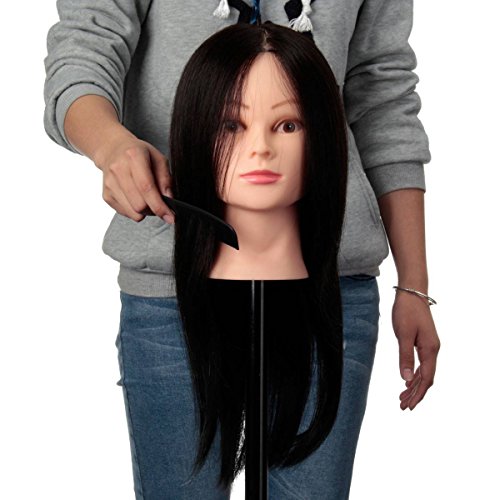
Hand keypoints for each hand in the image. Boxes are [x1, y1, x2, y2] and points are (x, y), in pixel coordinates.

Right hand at [96, 133, 174, 223]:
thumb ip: (166, 179)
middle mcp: (118, 169)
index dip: (159, 206)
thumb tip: (169, 199)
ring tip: (148, 200)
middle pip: (139, 204)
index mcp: (134, 156)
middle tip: (159, 203)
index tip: (169, 217)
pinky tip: (136, 198)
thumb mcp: (158, 159)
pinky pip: (125, 213)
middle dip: (153, 209)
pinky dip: (135, 211)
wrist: (113, 150)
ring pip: (132, 212)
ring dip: (145, 212)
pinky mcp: (106, 195)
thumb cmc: (139, 154)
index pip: (146, 188)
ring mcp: (110, 184)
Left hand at [392, 290, 439, 410]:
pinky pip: (421, 364)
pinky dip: (414, 375)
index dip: (417, 394)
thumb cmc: (406, 311)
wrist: (412, 292)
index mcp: (430, 350)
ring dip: (414, 386)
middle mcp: (433, 350)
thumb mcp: (403, 334)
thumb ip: (405, 357)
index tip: (407, 406)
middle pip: (426, 378)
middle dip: (415, 394)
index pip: (426, 378)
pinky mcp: (423, 342)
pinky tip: (407, 381)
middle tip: (403, 407)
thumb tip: (406, 379)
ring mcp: (429, 346)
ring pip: (424, 372)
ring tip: (402, 398)